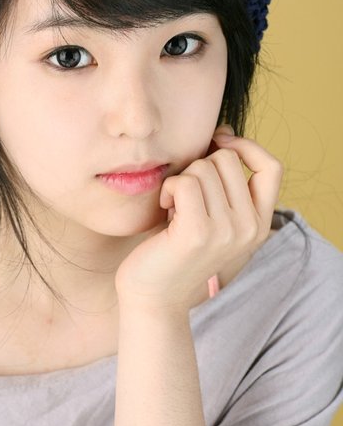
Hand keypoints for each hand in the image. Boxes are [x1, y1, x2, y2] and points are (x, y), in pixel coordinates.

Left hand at [114, 125, 283, 312]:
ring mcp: (227, 232)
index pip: (271, 167)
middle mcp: (251, 228)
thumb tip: (224, 131)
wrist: (153, 294)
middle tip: (185, 198)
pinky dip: (168, 189)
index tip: (217, 145)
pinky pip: (183, 182)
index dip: (246, 147)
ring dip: (180, 181)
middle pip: (227, 159)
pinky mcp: (198, 233)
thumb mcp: (210, 209)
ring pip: (202, 168)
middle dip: (198, 167)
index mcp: (259, 223)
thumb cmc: (174, 244)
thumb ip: (223, 178)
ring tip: (174, 208)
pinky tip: (164, 210)